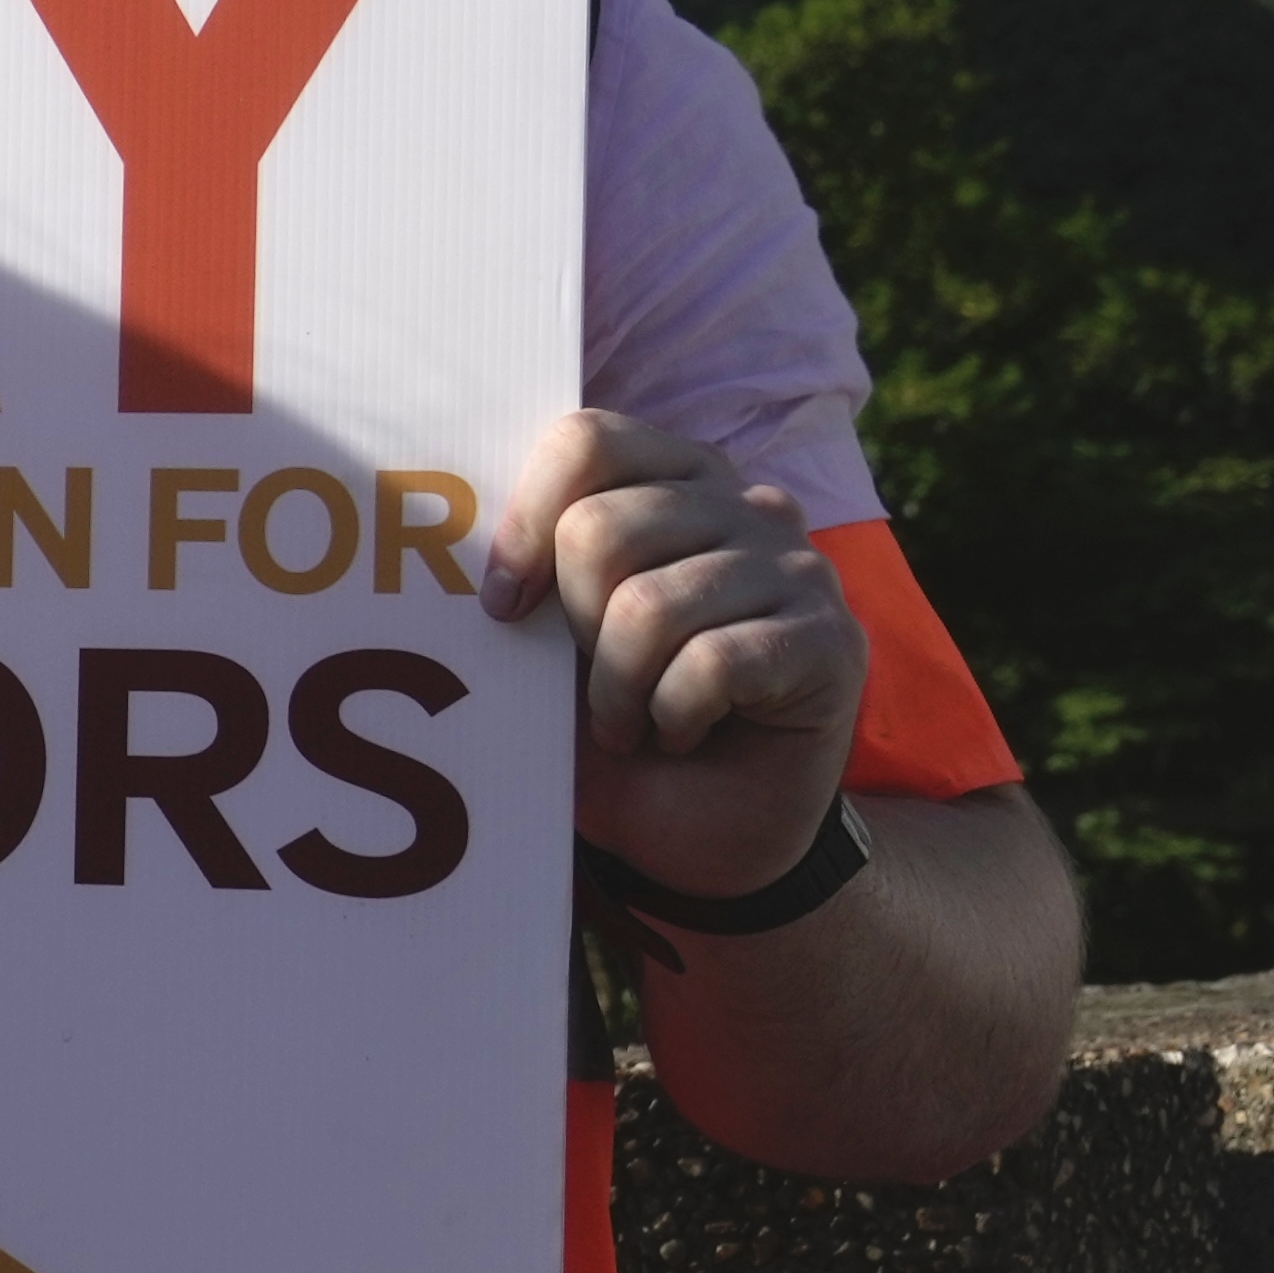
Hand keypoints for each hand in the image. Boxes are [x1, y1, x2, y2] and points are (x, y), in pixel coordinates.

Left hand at [495, 406, 862, 901]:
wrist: (717, 832)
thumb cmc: (627, 730)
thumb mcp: (555, 660)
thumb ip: (522, 596)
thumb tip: (442, 563)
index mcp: (671, 482)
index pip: (587, 440)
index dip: (525, 520)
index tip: (501, 604)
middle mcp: (744, 505)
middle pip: (600, 530)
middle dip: (572, 629)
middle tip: (592, 683)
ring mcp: (798, 567)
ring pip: (650, 605)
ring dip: (618, 691)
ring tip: (633, 723)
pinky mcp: (831, 638)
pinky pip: (711, 662)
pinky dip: (672, 717)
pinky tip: (684, 733)